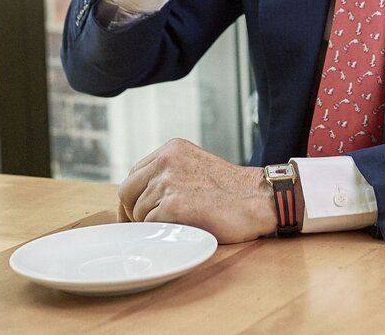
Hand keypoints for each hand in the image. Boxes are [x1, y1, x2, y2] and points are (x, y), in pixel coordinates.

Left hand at [117, 138, 276, 243]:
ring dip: (150, 225)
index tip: (134, 215)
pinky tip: (178, 232)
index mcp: (171, 149)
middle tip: (142, 229)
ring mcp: (169, 181)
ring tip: (174, 227)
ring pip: (137, 212)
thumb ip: (169, 173)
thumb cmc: (230, 191)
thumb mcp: (195, 167)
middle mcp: (166, 160)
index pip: (133, 174)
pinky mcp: (174, 205)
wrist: (258, 198)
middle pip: (126, 192)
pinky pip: (149, 226)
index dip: (131, 198)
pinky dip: (159, 234)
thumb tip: (139, 197)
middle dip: (130, 214)